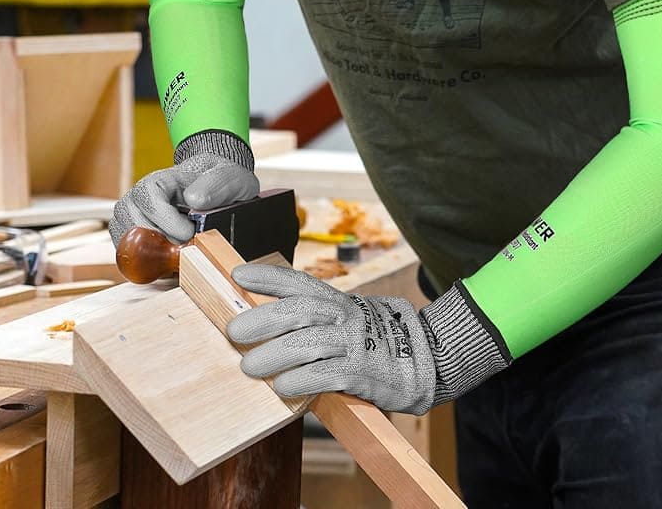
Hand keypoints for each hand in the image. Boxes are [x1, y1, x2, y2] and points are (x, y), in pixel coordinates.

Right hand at [109, 131, 258, 244]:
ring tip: (179, 252)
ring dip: (153, 253)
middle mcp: (141, 197)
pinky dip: (148, 263)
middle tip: (186, 247)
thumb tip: (194, 199)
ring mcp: (133, 216)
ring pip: (126, 239)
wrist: (218, 195)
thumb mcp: (231, 179)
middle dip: (160, 241)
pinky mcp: (133, 238)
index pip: (148, 195)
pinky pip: (128, 253)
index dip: (164, 218)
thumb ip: (216, 185)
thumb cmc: (222, 186)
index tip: (189, 233)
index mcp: (163, 179)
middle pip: (131, 220)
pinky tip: (170, 259)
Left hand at [227, 264, 509, 414]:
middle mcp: (345, 316)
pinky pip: (325, 375)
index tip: (239, 274)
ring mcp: (354, 344)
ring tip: (249, 367)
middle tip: (235, 331)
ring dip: (273, 356)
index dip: (269, 277)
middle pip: (299, 311)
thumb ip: (311, 318)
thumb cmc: (372, 341)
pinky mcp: (362, 372)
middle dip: (262, 319)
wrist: (425, 361)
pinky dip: (299, 381)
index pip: (299, 283)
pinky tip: (281, 387)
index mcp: (337, 301)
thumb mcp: (345, 319)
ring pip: (308, 343)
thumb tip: (260, 321)